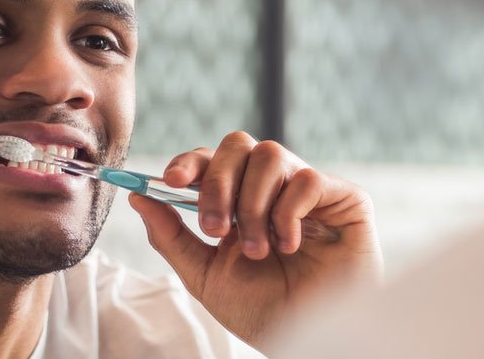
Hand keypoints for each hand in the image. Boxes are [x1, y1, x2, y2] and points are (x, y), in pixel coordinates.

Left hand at [127, 131, 382, 348]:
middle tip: (215, 229)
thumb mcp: (204, 274)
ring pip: (269, 155)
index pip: (211, 160)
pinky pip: (307, 178)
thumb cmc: (260, 311)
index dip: (189, 162)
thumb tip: (138, 196)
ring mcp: (308, 191)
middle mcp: (273, 188)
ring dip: (252, 205)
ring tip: (258, 249)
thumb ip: (171, 236)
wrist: (304, 339)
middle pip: (238, 144)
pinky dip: (289, 212)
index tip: (171, 181)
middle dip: (217, 184)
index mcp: (239, 200)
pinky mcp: (344, 199)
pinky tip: (289, 245)